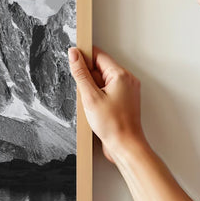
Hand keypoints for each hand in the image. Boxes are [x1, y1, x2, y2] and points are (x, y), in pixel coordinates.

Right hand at [67, 46, 145, 163]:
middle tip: (84, 94)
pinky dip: (98, 97)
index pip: (99, 56)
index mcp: (121, 75)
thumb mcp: (90, 97)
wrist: (125, 146)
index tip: (73, 60)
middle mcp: (127, 80)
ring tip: (92, 105)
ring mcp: (127, 91)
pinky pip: (107, 91)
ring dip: (92, 89)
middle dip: (88, 78)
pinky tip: (95, 109)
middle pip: (101, 68)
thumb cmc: (113, 125)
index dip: (84, 57)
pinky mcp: (124, 101)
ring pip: (103, 81)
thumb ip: (81, 73)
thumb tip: (74, 54)